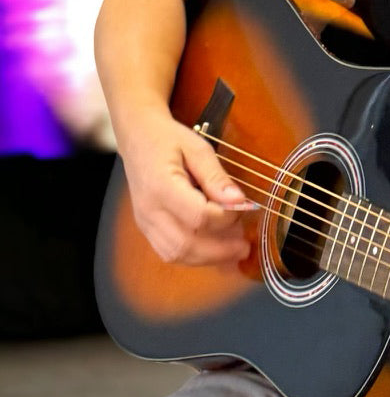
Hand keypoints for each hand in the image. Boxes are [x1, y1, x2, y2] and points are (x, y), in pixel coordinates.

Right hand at [120, 114, 251, 266]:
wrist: (137, 138)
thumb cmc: (168, 139)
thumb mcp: (198, 148)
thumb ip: (216, 176)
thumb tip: (239, 200)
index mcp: (162, 186)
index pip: (198, 217)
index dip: (225, 218)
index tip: (244, 208)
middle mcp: (149, 210)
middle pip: (186, 244)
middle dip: (220, 250)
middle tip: (245, 247)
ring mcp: (145, 222)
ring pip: (176, 254)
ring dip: (208, 258)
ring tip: (234, 251)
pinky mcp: (146, 227)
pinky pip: (168, 251)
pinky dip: (193, 256)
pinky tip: (214, 250)